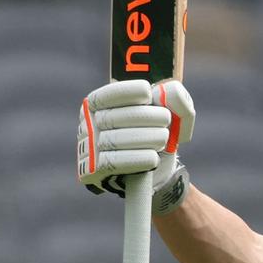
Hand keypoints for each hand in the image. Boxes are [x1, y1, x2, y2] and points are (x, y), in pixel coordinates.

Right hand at [77, 79, 194, 213]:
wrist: (155, 172)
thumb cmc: (158, 133)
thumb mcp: (171, 112)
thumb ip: (175, 97)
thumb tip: (168, 94)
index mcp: (100, 103)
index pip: (109, 93)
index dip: (131, 91)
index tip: (149, 94)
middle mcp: (88, 123)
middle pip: (116, 117)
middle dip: (150, 117)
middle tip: (166, 122)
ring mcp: (87, 148)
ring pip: (116, 140)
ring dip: (149, 138)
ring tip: (162, 139)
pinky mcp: (91, 171)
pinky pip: (115, 162)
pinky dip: (140, 158)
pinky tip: (153, 158)